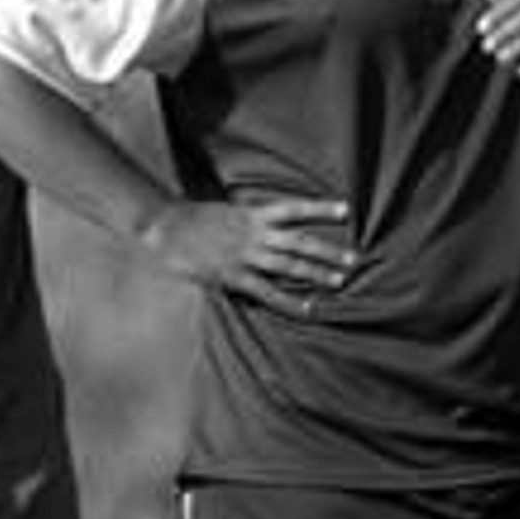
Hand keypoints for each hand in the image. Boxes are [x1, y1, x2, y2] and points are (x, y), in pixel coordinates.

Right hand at [144, 195, 356, 318]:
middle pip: (300, 242)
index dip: (320, 209)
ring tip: (341, 281)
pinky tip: (309, 309)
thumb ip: (246, 221)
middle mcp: (254, 233)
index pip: (293, 208)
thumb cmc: (191, 218)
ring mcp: (245, 255)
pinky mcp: (234, 276)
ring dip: (317, 273)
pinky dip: (290, 301)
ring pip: (289, 265)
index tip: (346, 210)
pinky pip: (268, 292)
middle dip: (328, 251)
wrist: (165, 227)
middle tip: (354, 259)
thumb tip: (264, 225)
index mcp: (251, 213)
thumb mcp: (224, 211)